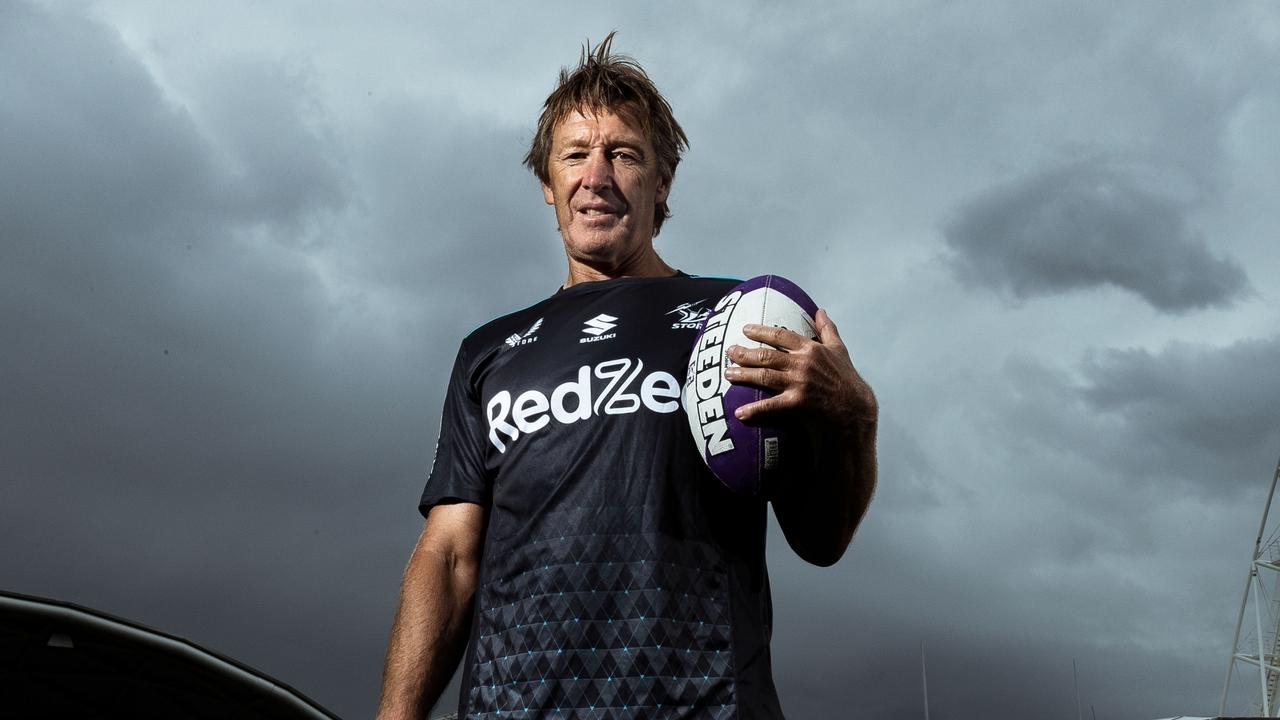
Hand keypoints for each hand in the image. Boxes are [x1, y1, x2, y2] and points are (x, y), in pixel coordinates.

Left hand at [723, 308, 876, 430]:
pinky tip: (739, 412)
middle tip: (729, 351)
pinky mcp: (797, 403)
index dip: (760, 331)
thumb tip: (820, 310)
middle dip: (744, 353)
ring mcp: (798, 382)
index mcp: (810, 348)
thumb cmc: (846, 378)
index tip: (745, 330)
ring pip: (763, 375)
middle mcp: (802, 363)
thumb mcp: (839, 350)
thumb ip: (827, 329)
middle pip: (766, 354)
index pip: (780, 334)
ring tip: (727, 374)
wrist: (855, 408)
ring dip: (742, 374)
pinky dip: (754, 409)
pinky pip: (770, 406)